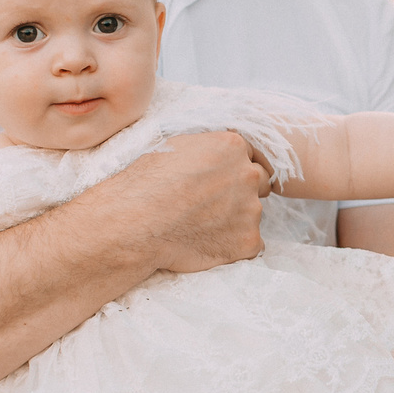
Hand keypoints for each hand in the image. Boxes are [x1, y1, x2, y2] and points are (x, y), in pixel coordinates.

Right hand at [119, 131, 268, 274]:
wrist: (134, 223)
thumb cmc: (146, 184)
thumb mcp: (176, 147)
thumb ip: (209, 149)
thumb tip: (218, 155)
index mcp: (233, 146)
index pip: (249, 156)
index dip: (230, 170)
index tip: (212, 181)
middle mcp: (248, 175)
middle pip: (259, 182)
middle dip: (241, 191)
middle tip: (210, 204)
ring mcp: (251, 210)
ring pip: (252, 214)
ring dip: (235, 219)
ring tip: (200, 225)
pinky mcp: (248, 242)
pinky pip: (250, 244)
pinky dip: (234, 246)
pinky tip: (207, 243)